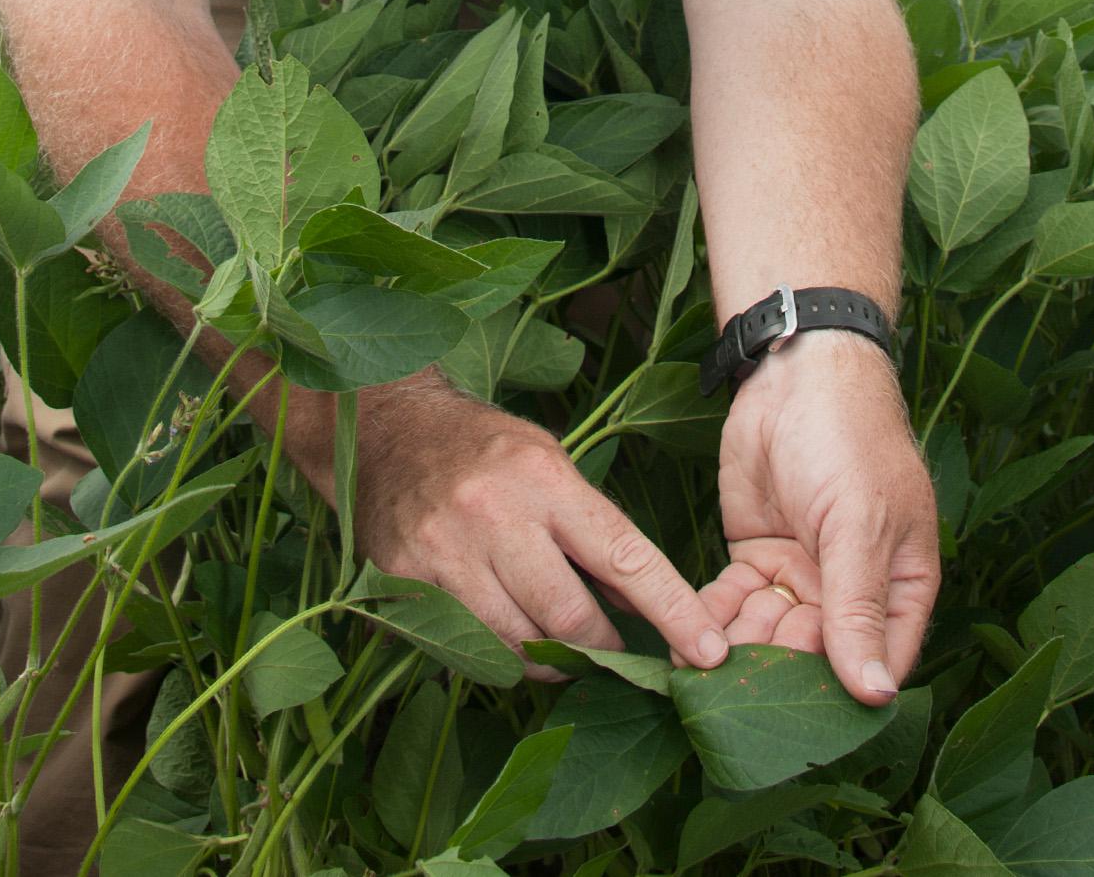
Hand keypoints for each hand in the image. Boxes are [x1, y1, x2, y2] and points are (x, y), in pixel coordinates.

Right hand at [347, 378, 731, 677]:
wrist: (386, 433)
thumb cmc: (485, 449)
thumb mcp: (551, 464)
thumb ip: (592, 529)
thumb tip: (637, 601)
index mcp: (545, 480)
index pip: (625, 557)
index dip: (672, 611)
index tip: (707, 652)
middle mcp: (495, 517)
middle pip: (569, 617)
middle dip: (603, 648)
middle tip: (614, 653)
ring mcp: (444, 554)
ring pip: (517, 643)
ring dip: (551, 660)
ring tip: (561, 649)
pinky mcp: (404, 583)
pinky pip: (467, 646)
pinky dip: (498, 655)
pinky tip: (506, 636)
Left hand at [700, 327, 940, 703]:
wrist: (795, 372)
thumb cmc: (849, 440)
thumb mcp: (859, 527)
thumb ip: (859, 611)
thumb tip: (876, 695)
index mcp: (901, 583)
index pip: (879, 661)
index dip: (845, 697)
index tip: (799, 724)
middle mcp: (853, 588)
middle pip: (815, 658)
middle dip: (774, 676)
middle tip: (729, 700)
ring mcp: (803, 574)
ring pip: (769, 637)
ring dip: (735, 656)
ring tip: (698, 674)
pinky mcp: (756, 558)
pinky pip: (733, 607)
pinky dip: (710, 623)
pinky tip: (683, 642)